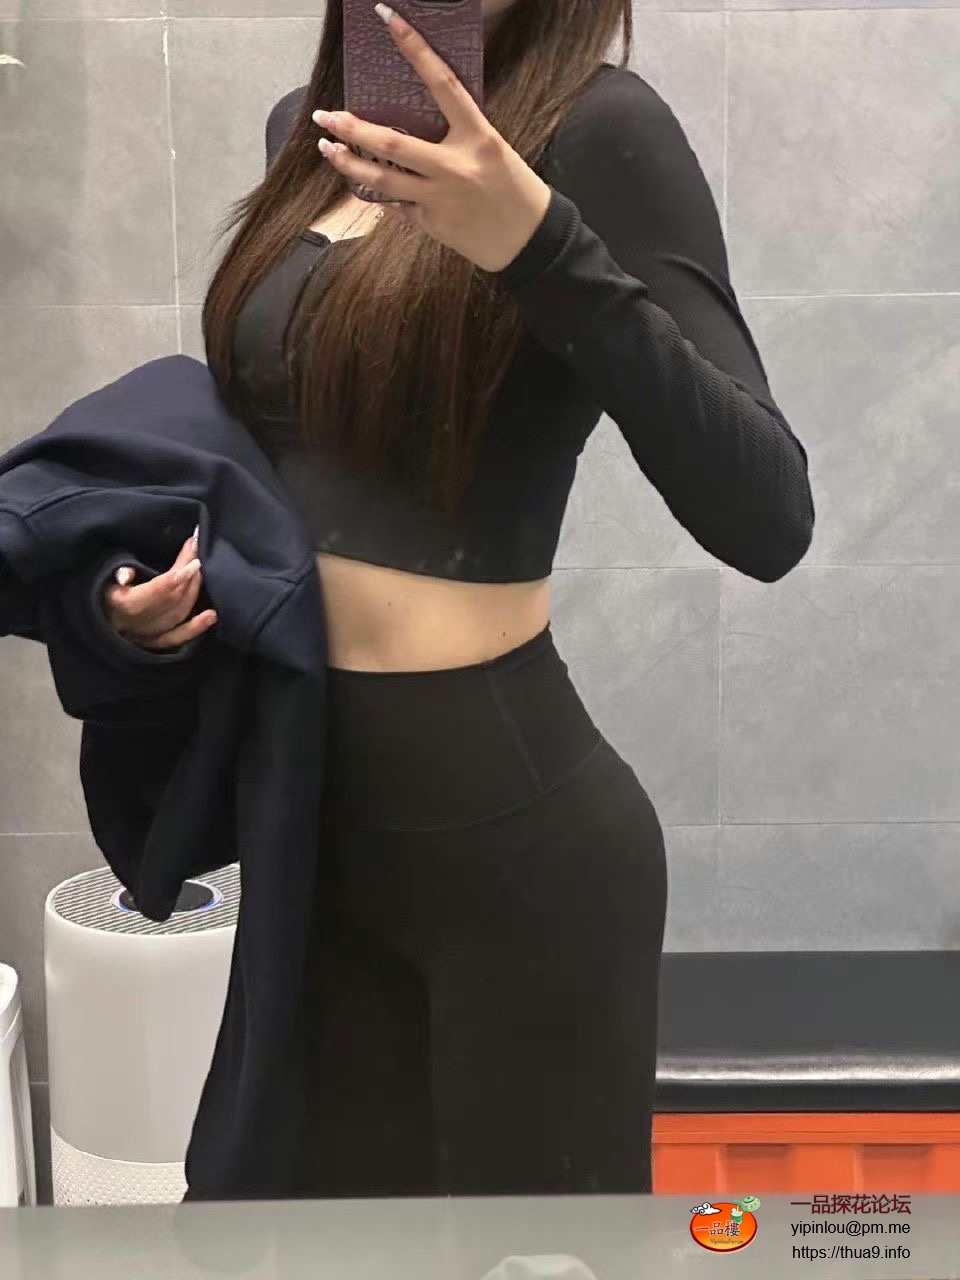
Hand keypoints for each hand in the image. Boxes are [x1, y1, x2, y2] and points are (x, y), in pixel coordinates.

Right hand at [102, 529, 217, 651]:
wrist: (90, 614)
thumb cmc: (100, 588)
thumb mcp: (102, 575)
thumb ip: (117, 571)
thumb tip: (126, 575)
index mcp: (122, 604)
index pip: (156, 590)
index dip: (178, 575)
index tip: (195, 558)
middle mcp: (135, 623)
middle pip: (171, 600)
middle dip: (189, 576)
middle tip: (198, 553)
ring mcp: (144, 636)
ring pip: (177, 617)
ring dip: (193, 594)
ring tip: (202, 572)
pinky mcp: (151, 644)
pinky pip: (176, 639)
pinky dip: (195, 628)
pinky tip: (211, 615)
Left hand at [310, 3, 551, 272]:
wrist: (530, 242)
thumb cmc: (514, 191)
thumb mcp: (493, 151)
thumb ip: (459, 136)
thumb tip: (418, 124)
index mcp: (478, 137)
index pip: (442, 83)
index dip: (415, 48)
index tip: (389, 19)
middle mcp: (455, 166)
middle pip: (391, 143)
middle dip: (351, 128)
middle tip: (325, 116)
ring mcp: (440, 198)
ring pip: (382, 179)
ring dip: (348, 163)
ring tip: (327, 149)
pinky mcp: (431, 224)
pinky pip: (398, 204)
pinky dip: (384, 194)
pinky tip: (371, 185)